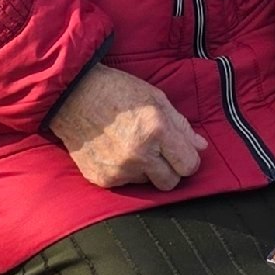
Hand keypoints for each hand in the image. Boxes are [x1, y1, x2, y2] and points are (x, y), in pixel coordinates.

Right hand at [48, 64, 207, 192]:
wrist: (73, 95)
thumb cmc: (117, 91)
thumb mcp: (155, 98)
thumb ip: (181, 125)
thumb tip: (201, 147)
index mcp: (157, 130)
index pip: (188, 165)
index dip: (188, 160)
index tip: (181, 153)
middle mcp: (139, 154)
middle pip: (171, 183)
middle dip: (170, 170)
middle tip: (160, 153)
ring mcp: (119, 169)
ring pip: (147, 184)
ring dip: (146, 170)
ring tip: (132, 146)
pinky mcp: (102, 179)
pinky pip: (125, 184)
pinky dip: (125, 171)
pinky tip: (116, 151)